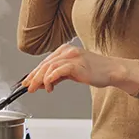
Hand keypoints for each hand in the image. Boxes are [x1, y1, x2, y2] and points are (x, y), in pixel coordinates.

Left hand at [21, 43, 138, 93]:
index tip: (26, 82)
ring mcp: (72, 56)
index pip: (44, 62)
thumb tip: (43, 82)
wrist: (112, 71)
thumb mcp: (72, 72)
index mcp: (64, 50)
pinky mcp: (77, 64)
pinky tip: (49, 86)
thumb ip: (58, 75)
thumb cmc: (94, 71)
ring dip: (41, 79)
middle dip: (33, 77)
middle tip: (28, 87)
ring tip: (37, 89)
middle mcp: (67, 51)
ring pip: (49, 67)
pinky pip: (59, 70)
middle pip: (44, 64)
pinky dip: (51, 79)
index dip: (33, 73)